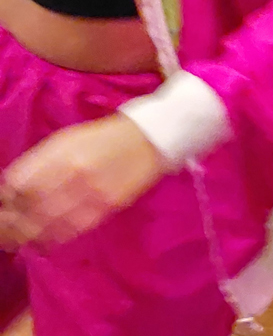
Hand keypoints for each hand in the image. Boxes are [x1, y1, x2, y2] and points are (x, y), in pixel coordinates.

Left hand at [1, 116, 169, 247]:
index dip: (6, 198)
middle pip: (30, 207)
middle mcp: (74, 172)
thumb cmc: (102, 138)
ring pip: (49, 223)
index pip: (19, 184)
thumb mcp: (66, 139)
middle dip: (11, 222)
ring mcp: (92, 192)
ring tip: (16, 241)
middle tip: (4, 230)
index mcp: (61, 153)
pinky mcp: (107, 206)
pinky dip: (53, 239)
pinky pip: (73, 229)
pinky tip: (42, 242)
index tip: (4, 204)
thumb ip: (38, 162)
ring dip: (27, 235)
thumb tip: (10, 186)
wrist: (150, 139)